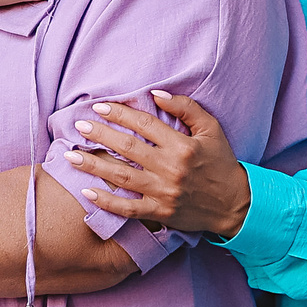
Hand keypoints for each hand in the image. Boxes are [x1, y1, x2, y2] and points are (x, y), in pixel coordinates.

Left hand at [64, 89, 250, 238]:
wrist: (235, 204)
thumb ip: (187, 108)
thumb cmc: (222, 163)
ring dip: (93, 165)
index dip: (120, 113)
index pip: (145, 124)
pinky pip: (128, 208)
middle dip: (100, 135)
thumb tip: (158, 93)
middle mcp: (171, 169)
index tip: (100, 107)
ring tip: (71, 155)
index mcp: (183, 146)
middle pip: (127, 148)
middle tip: (79, 125)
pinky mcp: (161, 213)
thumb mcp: (212, 129)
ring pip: (122, 177)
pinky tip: (87, 191)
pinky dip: (107, 202)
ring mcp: (164, 193)